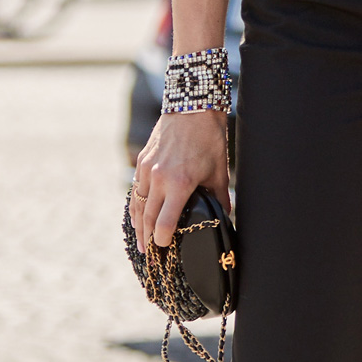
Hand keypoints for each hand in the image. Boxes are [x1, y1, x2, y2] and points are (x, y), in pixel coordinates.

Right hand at [131, 108, 229, 249]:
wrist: (192, 106)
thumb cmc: (209, 138)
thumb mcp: (219, 171)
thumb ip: (220, 198)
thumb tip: (226, 217)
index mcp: (179, 184)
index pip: (165, 223)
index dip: (162, 240)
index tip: (164, 249)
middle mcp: (159, 179)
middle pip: (147, 218)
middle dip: (147, 239)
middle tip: (148, 256)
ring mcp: (147, 169)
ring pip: (138, 205)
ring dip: (137, 226)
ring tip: (140, 242)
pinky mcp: (142, 161)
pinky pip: (136, 190)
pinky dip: (136, 206)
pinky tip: (137, 216)